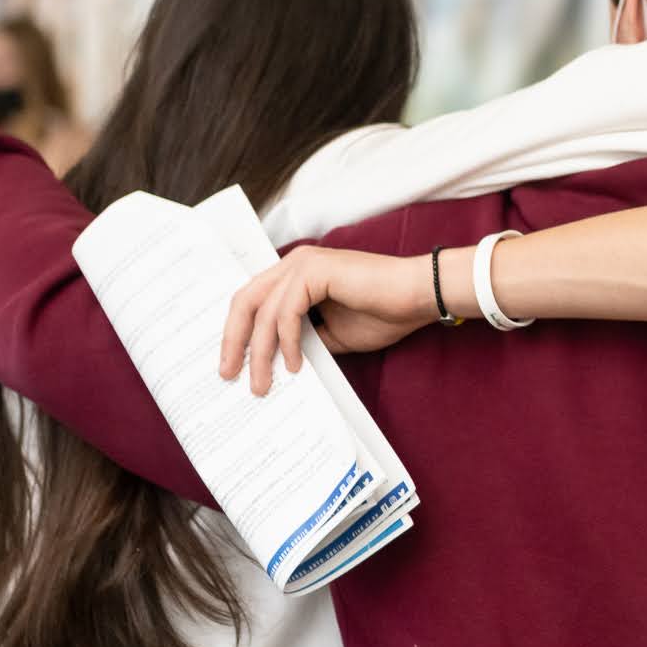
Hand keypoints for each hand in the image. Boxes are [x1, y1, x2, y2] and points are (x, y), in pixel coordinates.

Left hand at [219, 246, 434, 395]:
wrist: (418, 296)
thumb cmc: (385, 312)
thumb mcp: (333, 335)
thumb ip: (304, 341)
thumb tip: (278, 365)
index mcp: (296, 275)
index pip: (253, 302)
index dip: (238, 333)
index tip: (233, 366)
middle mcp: (294, 264)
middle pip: (245, 302)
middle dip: (233, 341)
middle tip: (228, 375)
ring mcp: (303, 265)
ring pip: (263, 311)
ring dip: (259, 351)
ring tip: (261, 382)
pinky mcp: (315, 272)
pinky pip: (286, 312)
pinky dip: (286, 341)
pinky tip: (295, 364)